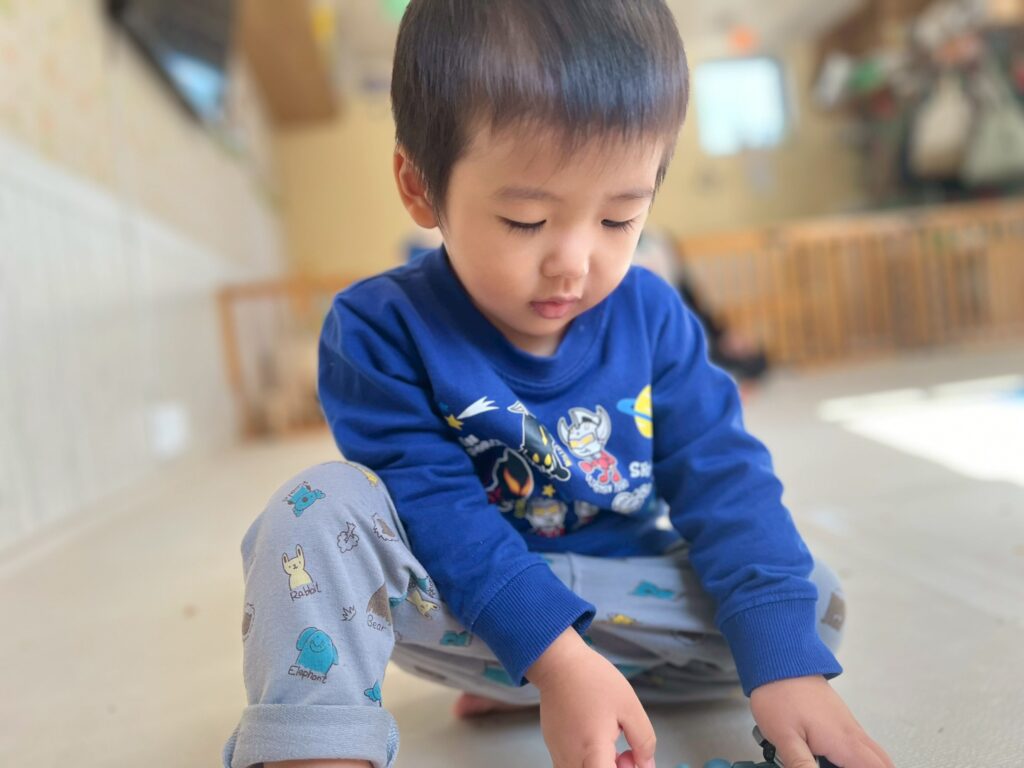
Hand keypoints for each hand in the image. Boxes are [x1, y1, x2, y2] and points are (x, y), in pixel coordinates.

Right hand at [527, 629, 656, 767]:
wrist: (559, 663)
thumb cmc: (593, 679)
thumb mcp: (629, 706)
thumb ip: (643, 740)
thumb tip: (646, 765)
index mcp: (593, 748)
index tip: (634, 762)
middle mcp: (571, 757)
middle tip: (627, 754)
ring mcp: (559, 754)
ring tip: (611, 746)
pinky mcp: (553, 748)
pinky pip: (573, 766)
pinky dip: (588, 763)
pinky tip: (596, 742)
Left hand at [750, 675, 893, 767]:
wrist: (779, 661)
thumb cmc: (779, 695)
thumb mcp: (785, 738)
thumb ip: (801, 764)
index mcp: (844, 742)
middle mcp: (852, 733)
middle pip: (881, 762)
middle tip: (838, 767)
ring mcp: (848, 724)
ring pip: (870, 753)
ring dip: (861, 763)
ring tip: (829, 763)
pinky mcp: (839, 719)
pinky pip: (858, 744)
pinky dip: (853, 757)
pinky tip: (828, 758)